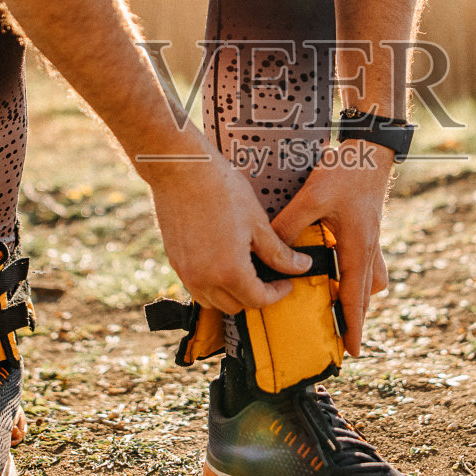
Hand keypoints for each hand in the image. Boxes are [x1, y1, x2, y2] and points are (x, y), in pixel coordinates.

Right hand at [144, 145, 312, 315]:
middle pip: (235, 306)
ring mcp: (186, 272)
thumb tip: (301, 267)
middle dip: (254, 296)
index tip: (286, 283)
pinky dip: (211, 284)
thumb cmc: (222, 190)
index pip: (258, 300)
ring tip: (244, 271)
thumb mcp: (258, 223)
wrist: (181, 169)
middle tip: (268, 276)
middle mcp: (204, 279)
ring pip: (212, 301)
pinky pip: (195, 286)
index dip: (277, 294)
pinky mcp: (174, 261)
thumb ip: (279, 252)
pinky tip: (221, 262)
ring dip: (230, 294)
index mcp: (230, 272)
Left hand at [269, 140, 393, 355]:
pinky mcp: (369, 230)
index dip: (352, 325)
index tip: (352, 351)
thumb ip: (291, 225)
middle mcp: (368, 249)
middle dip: (356, 320)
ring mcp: (372, 240)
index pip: (354, 297)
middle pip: (365, 295)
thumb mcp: (314, 196)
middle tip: (346, 342)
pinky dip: (358, 274)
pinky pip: (368, 263)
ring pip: (371, 280)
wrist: (371, 151)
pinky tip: (342, 271)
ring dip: (359, 297)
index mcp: (357, 247)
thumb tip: (271, 249)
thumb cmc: (346, 173)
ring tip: (343, 308)